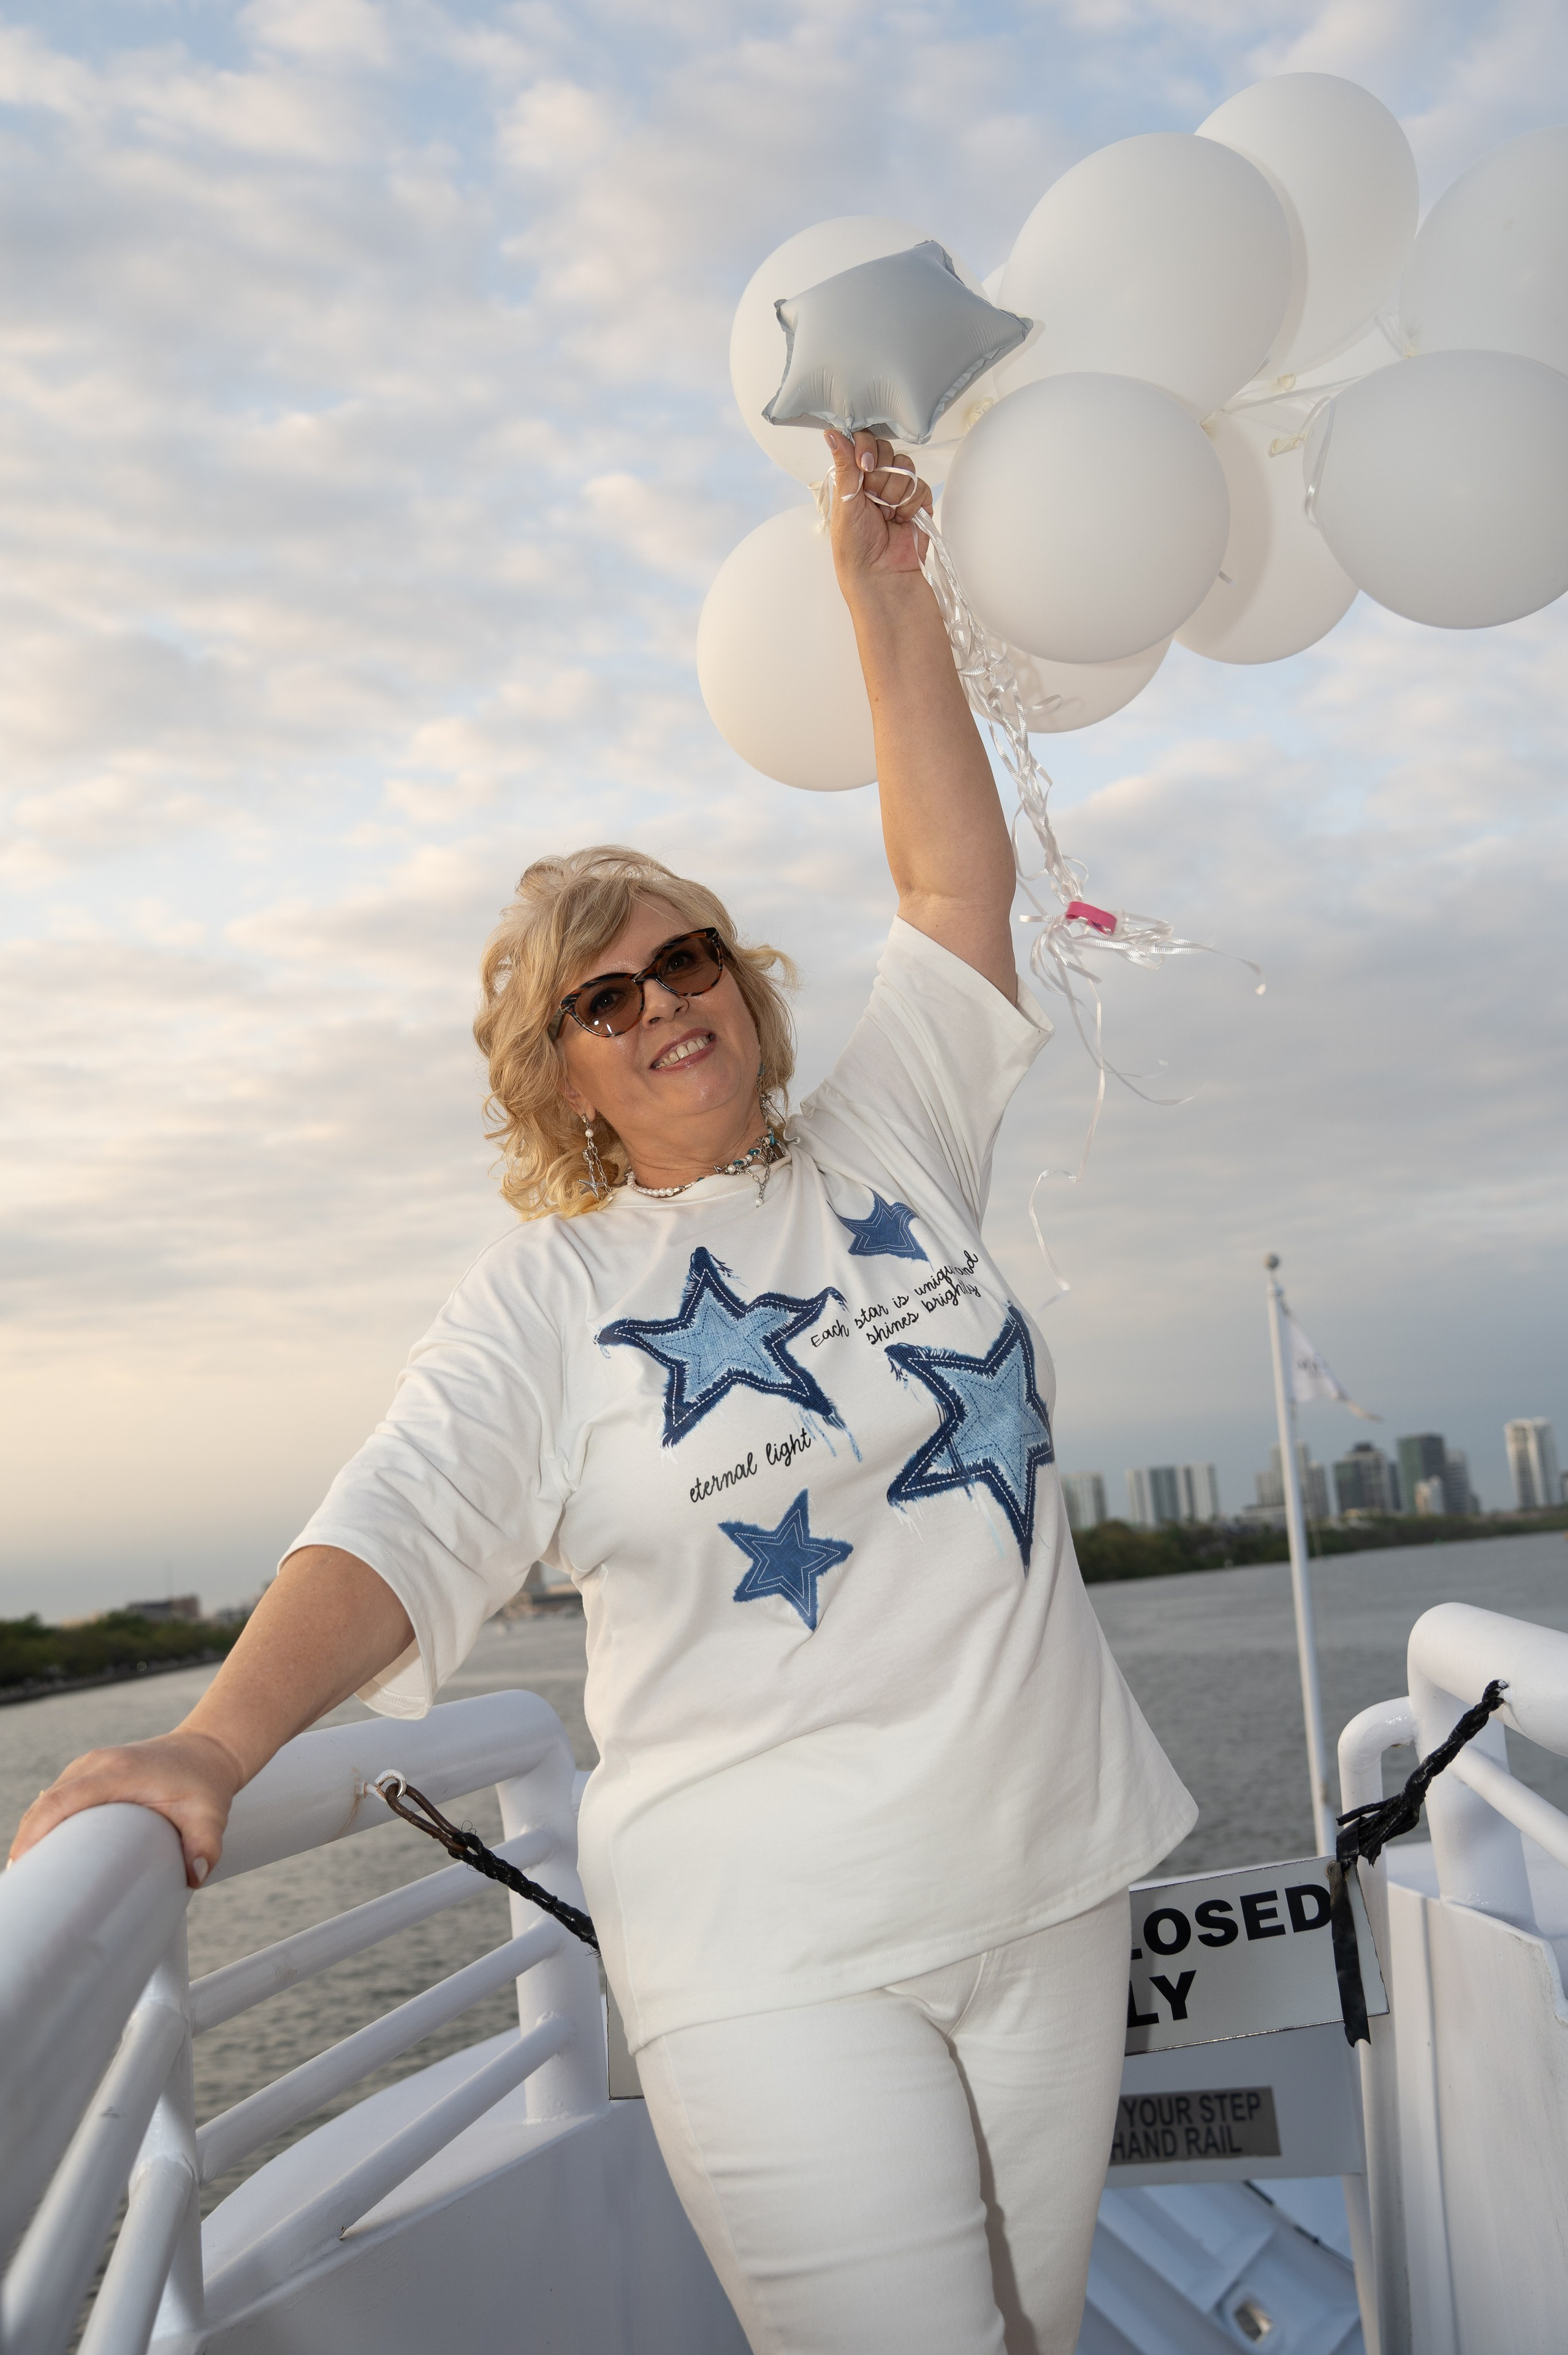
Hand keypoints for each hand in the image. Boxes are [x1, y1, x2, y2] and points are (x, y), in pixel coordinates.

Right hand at [9, 1728, 245, 1887]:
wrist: (208, 1751)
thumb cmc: (206, 1783)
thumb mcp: (211, 1814)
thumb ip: (205, 1844)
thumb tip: (195, 1876)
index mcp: (119, 1771)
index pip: (63, 1800)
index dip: (37, 1832)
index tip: (22, 1866)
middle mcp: (98, 1763)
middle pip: (46, 1802)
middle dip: (27, 1840)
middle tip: (22, 1883)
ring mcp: (91, 1764)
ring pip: (48, 1800)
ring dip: (33, 1833)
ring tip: (29, 1875)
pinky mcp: (90, 1772)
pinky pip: (57, 1797)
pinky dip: (44, 1823)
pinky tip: (43, 1853)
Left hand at [823, 428, 933, 595]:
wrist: (881, 575)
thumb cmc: (855, 547)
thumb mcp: (845, 502)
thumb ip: (844, 464)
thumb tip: (831, 433)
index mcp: (853, 477)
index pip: (863, 441)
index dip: (866, 448)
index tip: (864, 466)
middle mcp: (875, 480)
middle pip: (887, 449)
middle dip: (880, 475)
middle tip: (873, 499)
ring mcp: (898, 490)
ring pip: (905, 466)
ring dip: (895, 492)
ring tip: (886, 515)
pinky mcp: (917, 503)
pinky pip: (921, 486)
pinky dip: (911, 504)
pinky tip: (901, 521)